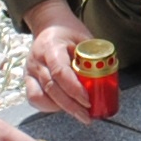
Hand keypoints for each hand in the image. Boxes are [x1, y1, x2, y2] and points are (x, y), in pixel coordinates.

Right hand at [20, 0, 91, 114]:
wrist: (48, 24)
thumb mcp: (84, 38)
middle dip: (71, 106)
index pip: (60, 72)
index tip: (88, 101)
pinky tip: (61, 107)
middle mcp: (37, 60)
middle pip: (52, 88)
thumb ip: (95, 59)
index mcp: (51, 47)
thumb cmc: (68, 31)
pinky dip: (47, 106)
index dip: (74, 89)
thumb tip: (112, 86)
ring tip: (76, 112)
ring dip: (59, 108)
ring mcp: (30, 70)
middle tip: (86, 116)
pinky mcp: (27, 78)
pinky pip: (33, 98)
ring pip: (40, 96)